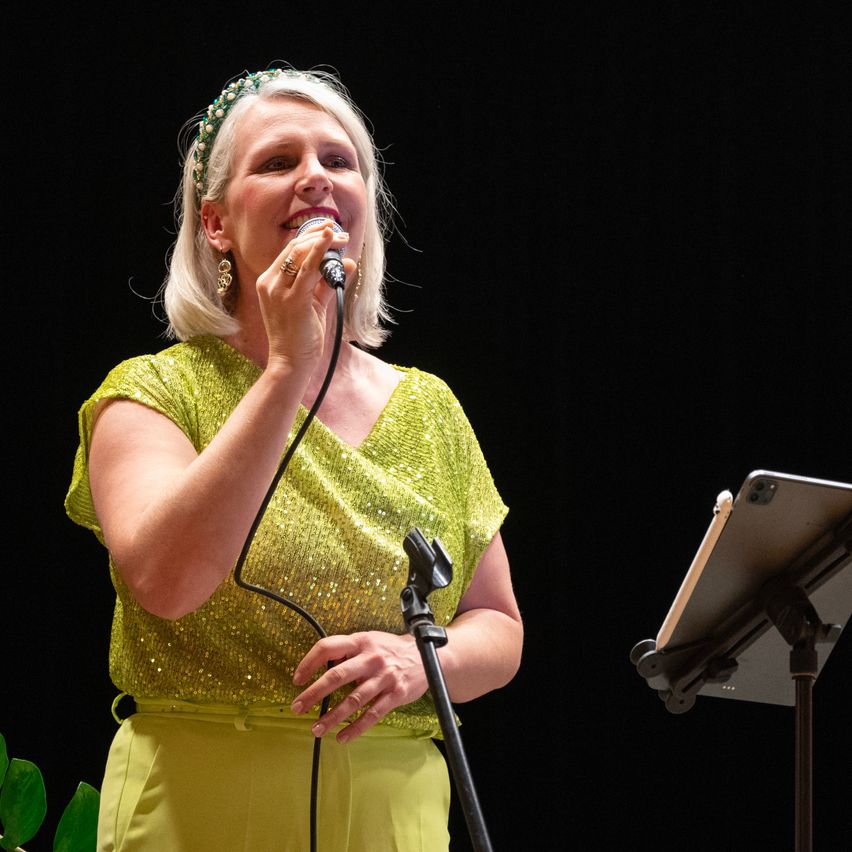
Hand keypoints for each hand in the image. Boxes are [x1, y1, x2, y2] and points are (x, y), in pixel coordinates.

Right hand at [257, 220, 353, 371]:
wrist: (290, 363)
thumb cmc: (300, 337)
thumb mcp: (314, 304)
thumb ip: (327, 283)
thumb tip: (347, 263)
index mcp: (270, 282)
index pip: (290, 251)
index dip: (311, 237)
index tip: (331, 231)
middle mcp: (269, 283)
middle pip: (294, 248)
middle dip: (319, 236)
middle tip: (341, 234)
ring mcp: (278, 290)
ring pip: (300, 254)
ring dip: (323, 243)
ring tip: (342, 238)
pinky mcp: (292, 299)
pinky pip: (307, 270)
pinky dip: (319, 253)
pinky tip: (330, 242)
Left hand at [290, 631, 427, 742]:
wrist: (426, 655)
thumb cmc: (390, 649)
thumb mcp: (370, 640)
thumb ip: (348, 651)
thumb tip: (321, 665)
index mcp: (361, 641)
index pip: (328, 647)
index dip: (309, 662)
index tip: (297, 679)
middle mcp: (371, 658)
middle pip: (337, 676)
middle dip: (314, 693)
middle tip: (297, 707)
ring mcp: (384, 677)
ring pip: (353, 700)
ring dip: (332, 716)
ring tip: (316, 728)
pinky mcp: (396, 694)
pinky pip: (372, 715)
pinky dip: (355, 728)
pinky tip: (342, 737)